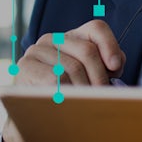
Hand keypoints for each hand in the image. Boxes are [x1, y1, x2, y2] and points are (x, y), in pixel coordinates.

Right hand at [1, 20, 124, 141]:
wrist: (33, 114)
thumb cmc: (69, 94)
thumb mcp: (91, 77)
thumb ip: (107, 66)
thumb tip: (116, 65)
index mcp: (73, 36)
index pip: (96, 28)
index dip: (110, 45)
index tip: (116, 68)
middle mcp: (53, 38)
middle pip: (87, 50)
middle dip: (99, 76)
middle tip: (101, 95)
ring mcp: (37, 50)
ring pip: (72, 67)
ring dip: (84, 89)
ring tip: (85, 102)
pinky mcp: (25, 66)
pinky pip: (55, 78)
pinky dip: (67, 92)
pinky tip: (67, 101)